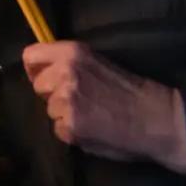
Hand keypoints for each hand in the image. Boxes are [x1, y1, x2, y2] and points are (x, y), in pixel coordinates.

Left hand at [22, 41, 185, 173]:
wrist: (155, 116)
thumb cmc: (129, 89)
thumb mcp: (96, 62)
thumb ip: (68, 64)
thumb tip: (46, 72)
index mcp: (71, 52)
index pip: (31, 55)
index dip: (35, 69)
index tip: (43, 78)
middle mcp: (64, 73)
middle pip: (38, 86)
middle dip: (52, 94)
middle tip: (76, 100)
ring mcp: (65, 100)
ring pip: (49, 110)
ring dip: (64, 115)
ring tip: (89, 115)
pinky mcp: (70, 126)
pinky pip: (59, 130)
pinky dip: (72, 133)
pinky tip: (92, 129)